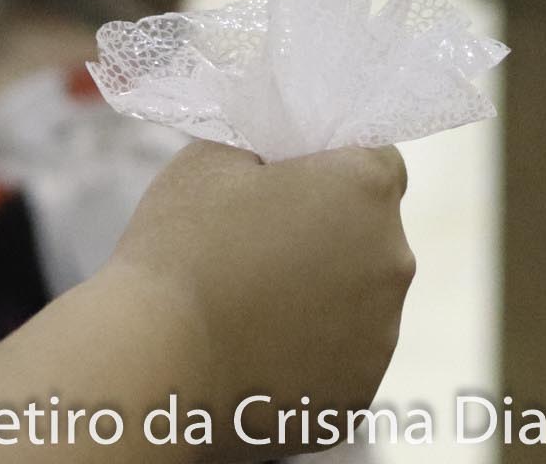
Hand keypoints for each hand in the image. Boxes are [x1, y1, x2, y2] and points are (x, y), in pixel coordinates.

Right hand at [101, 140, 413, 423]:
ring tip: (249, 309)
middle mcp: (392, 260)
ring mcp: (380, 335)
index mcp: (366, 190)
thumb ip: (266, 152)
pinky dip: (308, 353)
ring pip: (359, 300)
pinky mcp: (358, 393)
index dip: (331, 168)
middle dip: (328, 235)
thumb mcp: (212, 159)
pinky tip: (254, 353)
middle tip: (258, 248)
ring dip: (321, 297)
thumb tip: (280, 170)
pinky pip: (340, 358)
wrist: (153, 366)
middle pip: (370, 234)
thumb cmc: (181, 250)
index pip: (375, 161)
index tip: (287, 187)